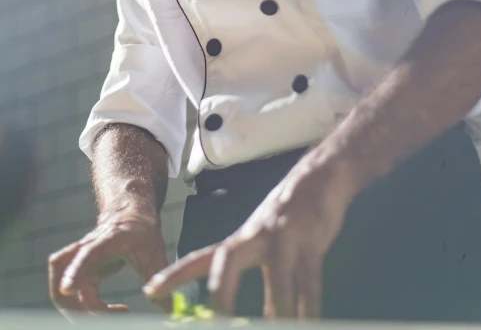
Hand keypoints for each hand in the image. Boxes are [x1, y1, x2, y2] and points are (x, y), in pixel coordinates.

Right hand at [48, 203, 171, 316]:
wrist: (131, 211)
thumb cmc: (142, 230)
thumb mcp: (155, 251)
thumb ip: (159, 278)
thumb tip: (169, 309)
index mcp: (108, 239)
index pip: (88, 254)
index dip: (76, 271)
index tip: (68, 289)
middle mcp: (87, 247)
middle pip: (61, 271)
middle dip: (71, 300)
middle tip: (101, 317)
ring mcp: (80, 259)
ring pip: (59, 284)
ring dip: (73, 307)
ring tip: (105, 316)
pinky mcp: (81, 270)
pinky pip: (72, 293)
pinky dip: (84, 308)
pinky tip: (108, 310)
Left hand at [143, 152, 351, 317]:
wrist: (321, 175)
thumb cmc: (290, 214)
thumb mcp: (266, 241)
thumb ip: (255, 271)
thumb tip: (251, 314)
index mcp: (242, 239)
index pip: (202, 257)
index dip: (177, 274)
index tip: (151, 290)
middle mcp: (257, 236)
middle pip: (228, 259)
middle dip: (221, 290)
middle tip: (219, 321)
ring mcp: (285, 235)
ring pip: (278, 275)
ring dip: (278, 308)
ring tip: (279, 328)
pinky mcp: (312, 238)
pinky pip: (310, 278)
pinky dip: (309, 306)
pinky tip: (308, 322)